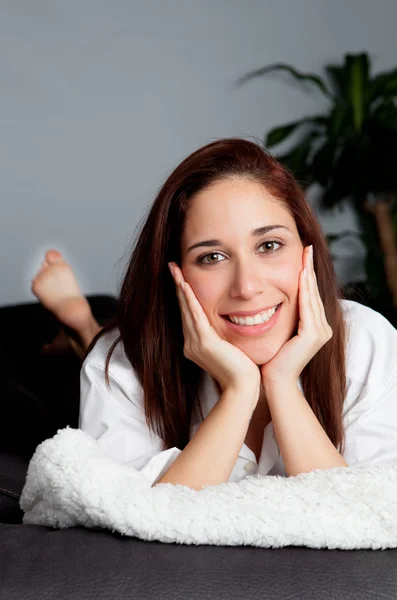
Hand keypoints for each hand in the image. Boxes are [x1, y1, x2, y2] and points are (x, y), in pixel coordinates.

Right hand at [168, 262, 260, 398]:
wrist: (243, 388)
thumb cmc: (242, 372)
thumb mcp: (230, 349)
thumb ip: (225, 338)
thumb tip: (231, 325)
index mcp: (196, 345)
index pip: (189, 314)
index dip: (184, 295)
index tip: (181, 277)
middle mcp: (191, 343)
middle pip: (183, 308)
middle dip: (178, 286)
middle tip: (172, 267)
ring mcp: (195, 343)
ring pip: (186, 309)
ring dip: (181, 287)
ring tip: (175, 270)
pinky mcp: (204, 343)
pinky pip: (195, 315)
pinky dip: (190, 299)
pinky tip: (185, 285)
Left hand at [260, 245, 332, 387]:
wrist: (273, 382)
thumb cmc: (270, 360)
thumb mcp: (278, 333)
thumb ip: (280, 317)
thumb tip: (267, 301)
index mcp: (315, 327)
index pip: (309, 295)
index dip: (306, 274)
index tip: (301, 255)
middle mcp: (322, 328)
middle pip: (313, 292)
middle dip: (309, 269)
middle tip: (306, 247)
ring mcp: (320, 331)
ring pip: (311, 296)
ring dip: (307, 274)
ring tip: (305, 255)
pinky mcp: (313, 334)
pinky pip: (307, 307)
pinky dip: (304, 290)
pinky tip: (300, 275)